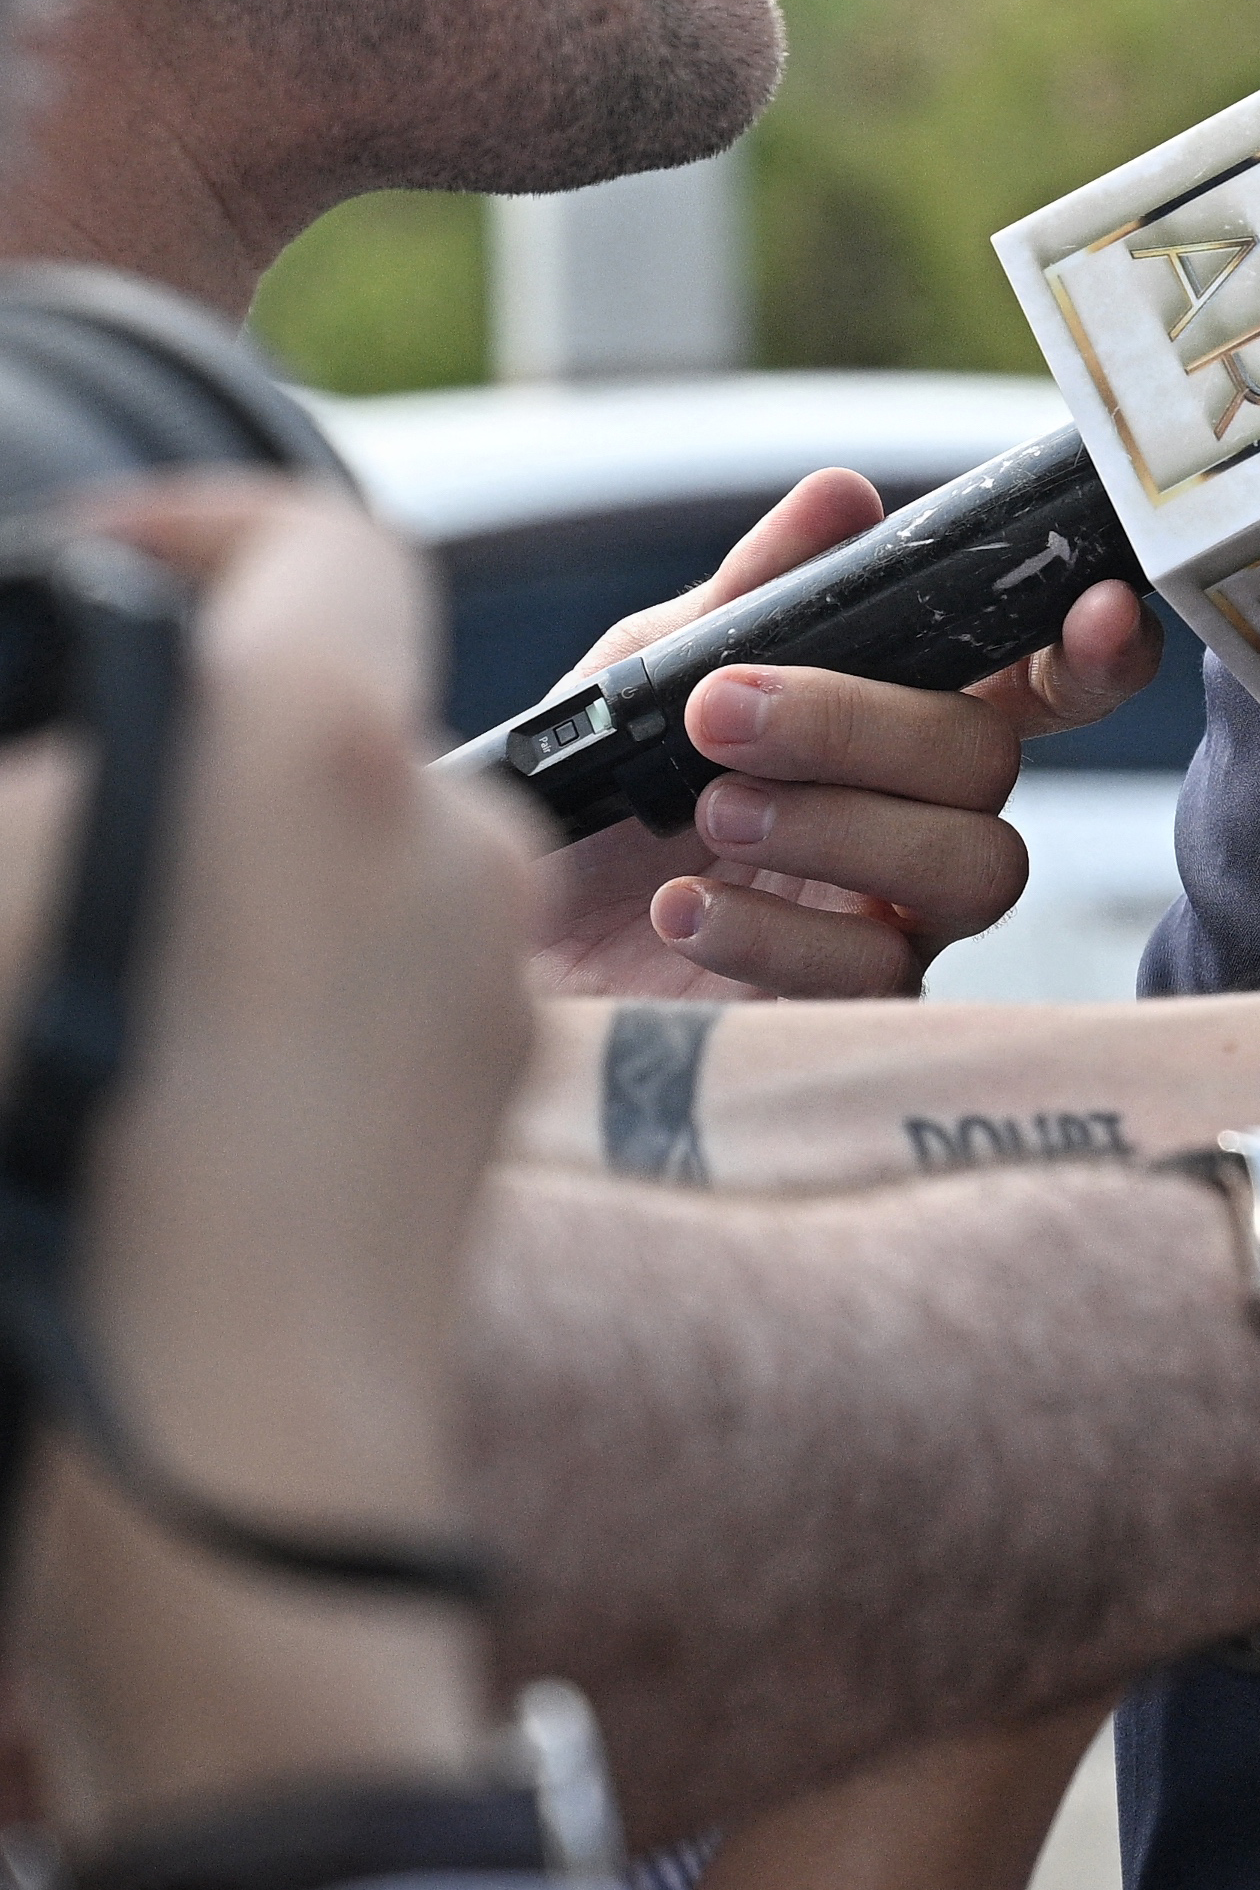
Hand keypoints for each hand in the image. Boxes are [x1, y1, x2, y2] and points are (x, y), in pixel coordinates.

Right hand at [16, 481, 534, 1837]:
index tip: (102, 569)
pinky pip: (384, 991)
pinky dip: (284, 1003)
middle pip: (334, 719)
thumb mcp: (7, 898)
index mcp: (314, 740)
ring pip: (360, 862)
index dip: (202, 530)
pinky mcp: (492, 1090)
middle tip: (68, 819)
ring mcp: (488, 967)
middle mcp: (448, 827)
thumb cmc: (55, 1157)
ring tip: (94, 984)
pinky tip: (165, 1089)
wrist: (198, 1449)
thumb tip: (85, 748)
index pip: (317, 544)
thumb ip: (69, 773)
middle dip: (207, 748)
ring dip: (242, 887)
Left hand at [519, 467, 1152, 1001]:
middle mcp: (920, 819)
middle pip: (991, 762)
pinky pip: (881, 970)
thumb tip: (842, 496)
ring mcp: (899, 922)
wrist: (486, 956)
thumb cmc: (575, 813)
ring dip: (839, 825)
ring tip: (708, 816)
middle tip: (724, 714)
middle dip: (863, 724)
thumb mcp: (642, 677)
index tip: (1089, 610)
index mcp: (894, 727)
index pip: (1037, 684)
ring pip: (976, 866)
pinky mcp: (853, 1017)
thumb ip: (745, 596)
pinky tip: (683, 907)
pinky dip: (775, 928)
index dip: (1089, 652)